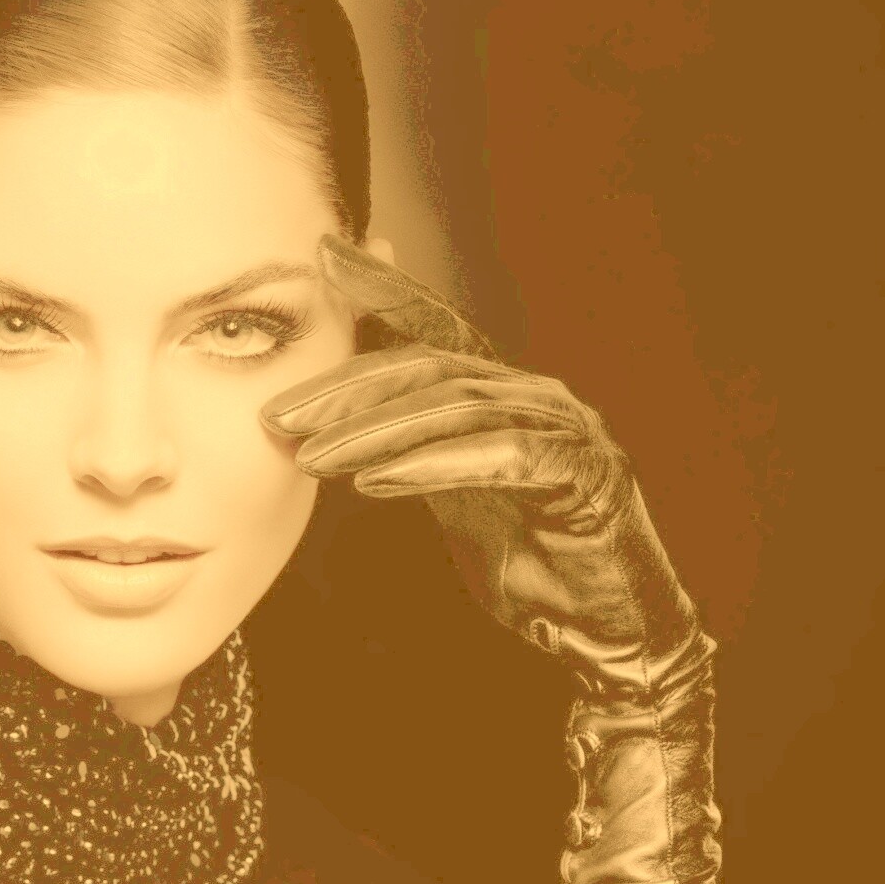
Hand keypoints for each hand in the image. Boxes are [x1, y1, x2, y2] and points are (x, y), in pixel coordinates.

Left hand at [260, 235, 721, 883]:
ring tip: (310, 455)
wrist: (606, 628)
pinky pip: (498, 459)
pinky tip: (374, 481)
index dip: (381, 286)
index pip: (434, 325)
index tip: (320, 255)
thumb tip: (331, 421)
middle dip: (348, 387)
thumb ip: (410, 446)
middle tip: (278, 414)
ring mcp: (566, 430)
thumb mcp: (454, 491)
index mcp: (503, 392)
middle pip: (431, 366)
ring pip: (456, 407)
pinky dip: (432, 466)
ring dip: (374, 431)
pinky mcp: (582, 475)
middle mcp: (535, 396)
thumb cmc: (529, 557)